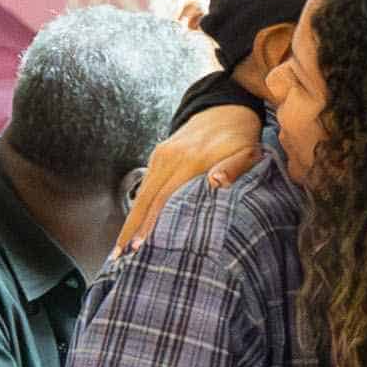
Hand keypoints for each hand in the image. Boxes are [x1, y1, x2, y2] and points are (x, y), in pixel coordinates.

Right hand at [118, 103, 262, 253]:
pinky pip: (145, 185)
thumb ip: (234, 169)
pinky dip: (137, 206)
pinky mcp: (159, 155)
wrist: (226, 110)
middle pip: (145, 199)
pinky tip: (133, 225)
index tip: (138, 246)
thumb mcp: (248, 154)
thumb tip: (215, 182)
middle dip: (130, 229)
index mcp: (192, 160)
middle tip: (119, 256)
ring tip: (120, 248)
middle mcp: (170, 157)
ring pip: (141, 193)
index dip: (149, 224)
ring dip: (130, 220)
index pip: (165, 198)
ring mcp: (161, 155)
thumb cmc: (241, 139)